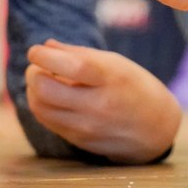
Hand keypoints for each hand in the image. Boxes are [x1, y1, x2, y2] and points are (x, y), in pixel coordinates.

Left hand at [25, 39, 180, 164]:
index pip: (70, 66)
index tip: (36, 50)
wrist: (155, 127)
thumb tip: (46, 46)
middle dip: (32, 74)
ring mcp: (87, 127)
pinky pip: (48, 122)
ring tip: (43, 80)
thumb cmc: (134, 86)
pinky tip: (52, 97)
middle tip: (37, 66)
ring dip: (33, 91)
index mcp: (110, 79)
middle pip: (45, 90)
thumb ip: (79, 53)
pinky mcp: (79, 140)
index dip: (44, 56)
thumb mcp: (115, 62)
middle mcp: (97, 105)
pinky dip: (42, 106)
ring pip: (40, 108)